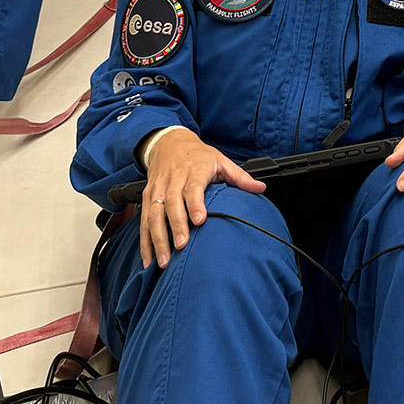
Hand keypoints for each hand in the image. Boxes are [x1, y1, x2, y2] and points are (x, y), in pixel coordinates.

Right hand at [138, 127, 265, 268]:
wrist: (169, 143)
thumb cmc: (197, 156)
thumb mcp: (220, 160)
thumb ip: (239, 177)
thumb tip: (260, 188)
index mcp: (194, 170)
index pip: (193, 188)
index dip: (195, 204)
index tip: (200, 220)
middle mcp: (173, 180)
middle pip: (171, 203)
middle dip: (175, 226)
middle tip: (181, 246)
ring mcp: (157, 189)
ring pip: (153, 214)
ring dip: (157, 238)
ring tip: (163, 260)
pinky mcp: (146, 197)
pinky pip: (143, 220)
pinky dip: (144, 241)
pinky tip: (148, 259)